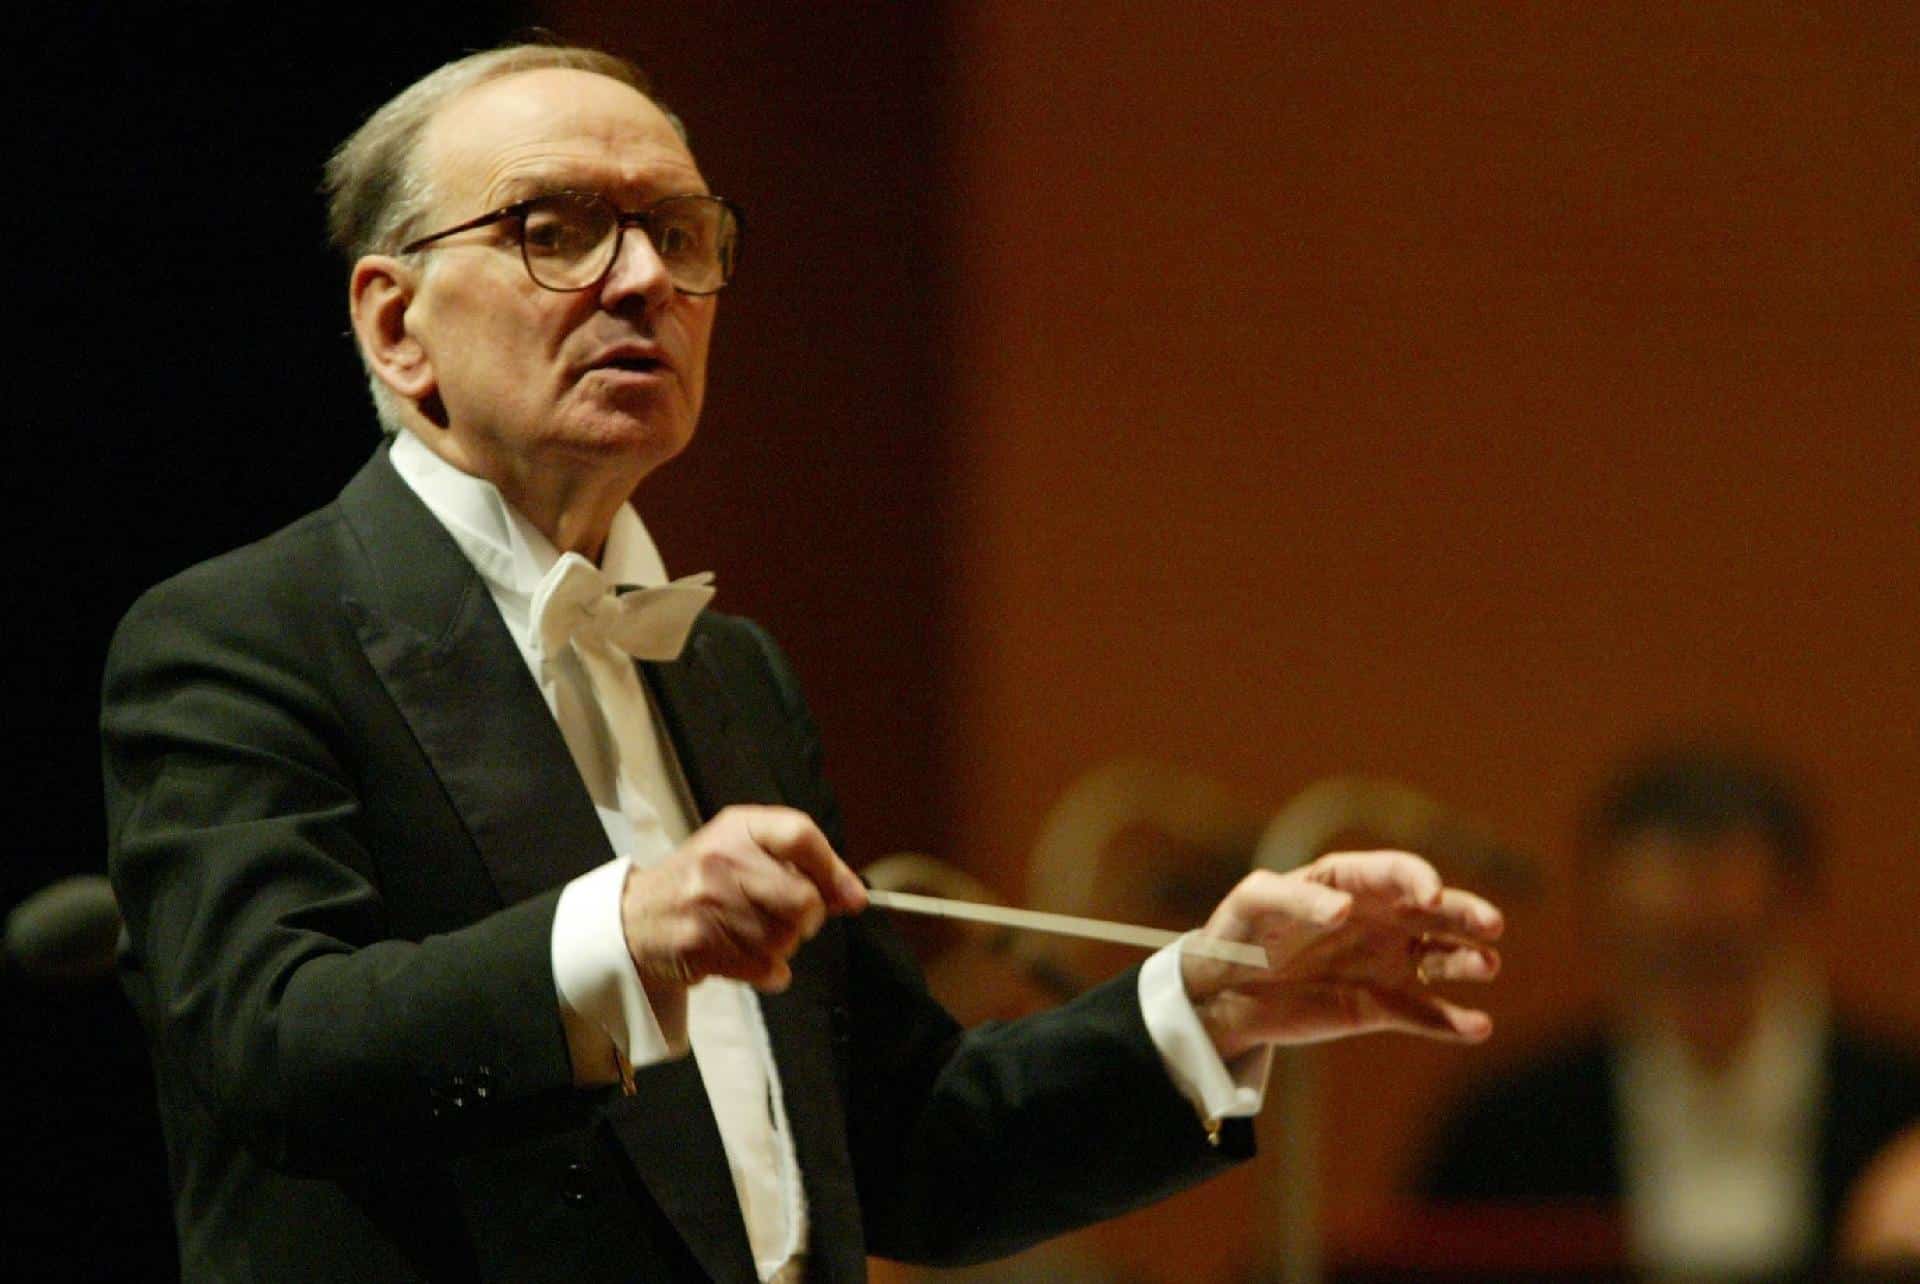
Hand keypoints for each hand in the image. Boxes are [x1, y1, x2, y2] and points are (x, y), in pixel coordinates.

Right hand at [621, 805, 867, 994]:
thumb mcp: (744, 852)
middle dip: (809, 919)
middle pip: (803, 899)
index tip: (850, 896)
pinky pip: (765, 968)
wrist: (635, 917)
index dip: (833, 869)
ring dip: (783, 947)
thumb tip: (854, 896)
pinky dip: (769, 972)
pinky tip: (749, 959)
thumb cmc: (702, 882)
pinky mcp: (699, 945)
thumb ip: (802, 866)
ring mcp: (707, 903)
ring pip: (785, 939)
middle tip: (792, 919)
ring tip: (756, 935)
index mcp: (737, 828)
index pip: (799, 835)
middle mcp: (720, 859)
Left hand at [1181, 851, 1502, 1058]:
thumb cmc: (1238, 932)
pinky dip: (1451, 1022)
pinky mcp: (1379, 1006)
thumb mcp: (1252, 904)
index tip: (1430, 895)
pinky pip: (1423, 1014)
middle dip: (1466, 913)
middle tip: (1492, 925)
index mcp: (1349, 882)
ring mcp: (1383, 962)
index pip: (1396, 872)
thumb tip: (1345, 911)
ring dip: (1468, 960)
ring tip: (1487, 965)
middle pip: (1435, 910)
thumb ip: (1294, 900)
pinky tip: (1477, 1027)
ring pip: (1441, 958)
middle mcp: (1378, 918)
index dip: (1418, 878)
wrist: (1223, 994)